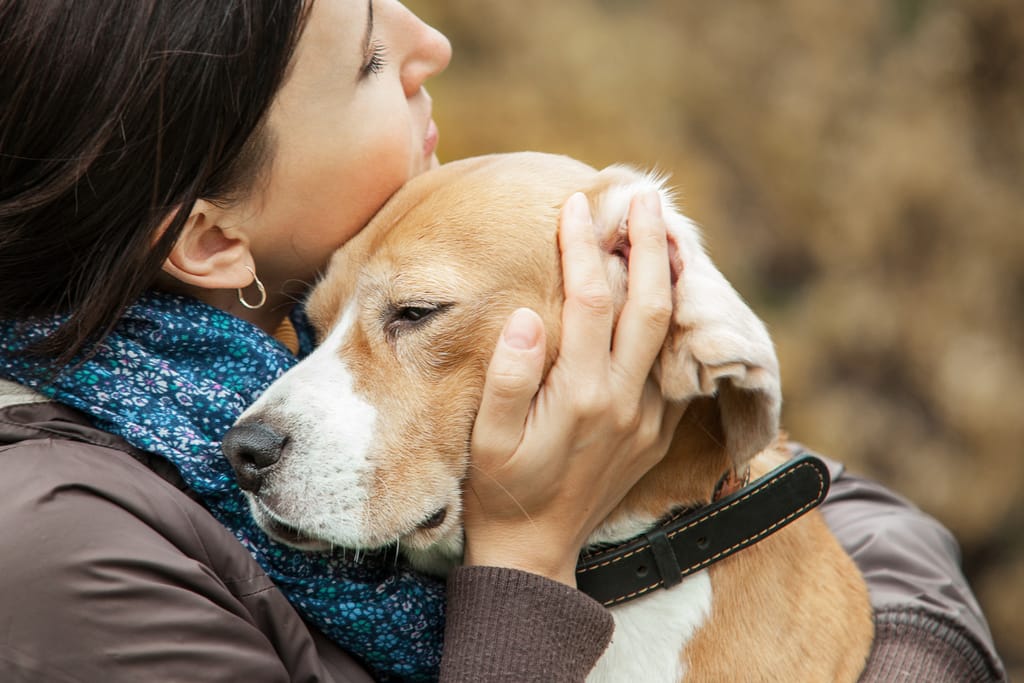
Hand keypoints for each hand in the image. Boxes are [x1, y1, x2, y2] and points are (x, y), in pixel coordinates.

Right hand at [463, 191, 684, 585]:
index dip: (584, 247)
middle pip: (649, 304)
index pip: (590, 300)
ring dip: (672, 276)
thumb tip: (527, 316)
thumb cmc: (501, 489)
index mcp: (581, 395)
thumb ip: (508, 376)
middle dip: (648, 244)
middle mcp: (624, 401)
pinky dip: (674, 321)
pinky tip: (667, 294)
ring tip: (668, 230)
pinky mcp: (657, 431)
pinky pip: (674, 365)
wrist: (537, 550)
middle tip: (645, 195)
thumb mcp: (488, 438)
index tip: (576, 206)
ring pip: (671, 332)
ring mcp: (648, 417)